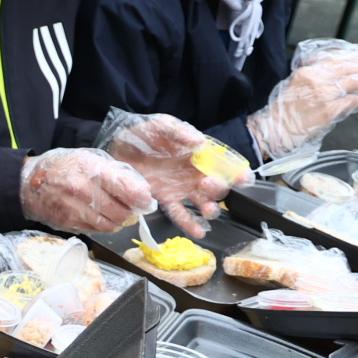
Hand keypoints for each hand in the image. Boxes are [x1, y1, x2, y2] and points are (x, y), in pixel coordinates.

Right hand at [20, 147, 157, 235]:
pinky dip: (103, 224)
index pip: (129, 189)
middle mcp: (83, 190)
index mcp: (91, 169)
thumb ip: (115, 172)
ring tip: (114, 210)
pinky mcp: (69, 223)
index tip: (145, 199)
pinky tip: (97, 214)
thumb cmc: (62, 167)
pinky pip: (97, 230)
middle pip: (123, 212)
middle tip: (129, 205)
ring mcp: (75, 209)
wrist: (28, 183)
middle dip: (131, 211)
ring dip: (118, 220)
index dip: (143, 198)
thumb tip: (142, 191)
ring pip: (112, 225)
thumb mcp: (89, 158)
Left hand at [101, 112, 235, 236]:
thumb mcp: (162, 125)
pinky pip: (181, 214)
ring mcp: (181, 188)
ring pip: (204, 203)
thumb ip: (180, 132)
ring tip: (206, 210)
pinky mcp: (165, 199)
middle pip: (218, 187)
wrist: (116, 145)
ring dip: (210, 209)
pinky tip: (199, 232)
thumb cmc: (142, 132)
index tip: (241, 178)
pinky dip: (190, 224)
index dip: (237, 173)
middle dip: (218, 188)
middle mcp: (194, 174)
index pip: (225, 165)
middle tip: (205, 183)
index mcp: (200, 155)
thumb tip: (200, 143)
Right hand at [248, 56, 357, 158]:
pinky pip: (353, 101)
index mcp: (307, 71)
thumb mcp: (295, 84)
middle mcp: (316, 80)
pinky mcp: (329, 110)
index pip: (337, 61)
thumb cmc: (284, 111)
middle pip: (349, 70)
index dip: (355, 60)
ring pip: (355, 83)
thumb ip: (315, 76)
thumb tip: (339, 75)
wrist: (275, 129)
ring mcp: (324, 95)